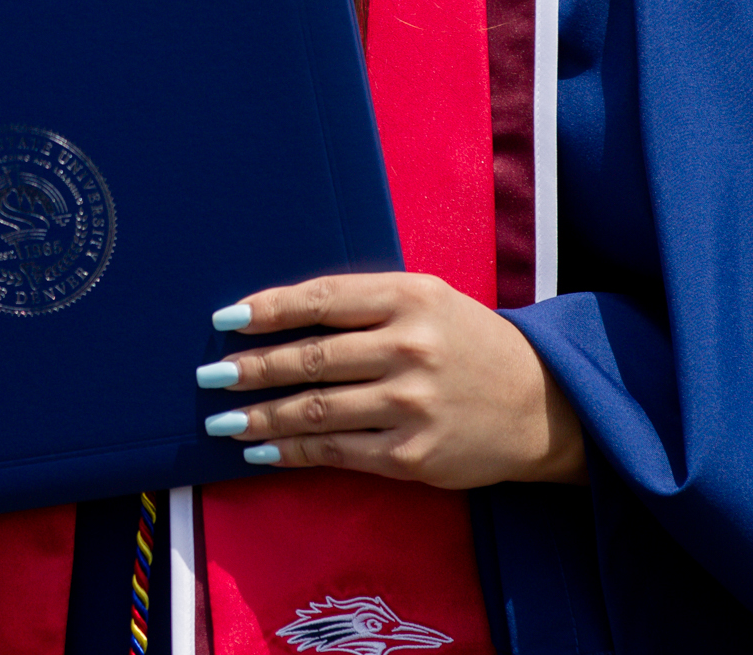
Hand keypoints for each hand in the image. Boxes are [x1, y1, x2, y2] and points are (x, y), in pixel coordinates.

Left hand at [199, 272, 586, 488]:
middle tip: (210, 375)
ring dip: (260, 416)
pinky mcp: (411, 455)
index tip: (225, 320)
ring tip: (222, 419)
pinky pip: (335, 452)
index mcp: (409, 298)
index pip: (321, 300)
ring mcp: (410, 405)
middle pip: (310, 358)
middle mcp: (408, 348)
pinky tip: (261, 450)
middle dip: (250, 368)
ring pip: (315, 409)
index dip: (267, 310)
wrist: (542, 404)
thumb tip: (280, 318)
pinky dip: (291, 452)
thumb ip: (363, 305)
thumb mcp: (426, 301)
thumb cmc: (469, 344)